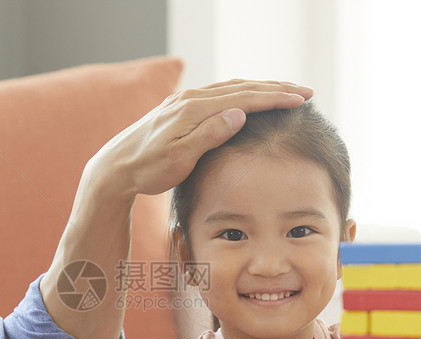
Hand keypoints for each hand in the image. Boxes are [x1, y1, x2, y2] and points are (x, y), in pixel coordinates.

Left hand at [83, 80, 313, 201]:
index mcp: (193, 109)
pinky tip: (249, 99)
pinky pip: (218, 93)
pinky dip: (241, 92)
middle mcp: (190, 99)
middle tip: (306, 91)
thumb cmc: (147, 169)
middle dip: (276, 87)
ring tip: (286, 91)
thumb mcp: (179, 158)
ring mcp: (184, 101)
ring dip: (260, 87)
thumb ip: (210, 134)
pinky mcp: (180, 108)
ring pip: (231, 87)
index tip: (301, 99)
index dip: (275, 97)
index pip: (244, 98)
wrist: (115, 168)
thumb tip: (240, 113)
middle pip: (241, 86)